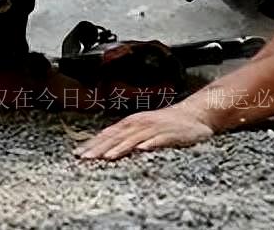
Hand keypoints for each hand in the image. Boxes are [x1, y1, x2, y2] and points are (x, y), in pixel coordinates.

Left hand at [74, 103, 213, 160]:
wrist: (195, 114)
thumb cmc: (167, 125)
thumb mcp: (143, 128)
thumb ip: (127, 137)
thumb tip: (105, 148)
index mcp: (131, 124)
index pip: (108, 134)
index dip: (92, 144)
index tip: (78, 154)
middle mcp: (140, 124)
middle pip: (117, 136)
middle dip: (99, 147)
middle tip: (85, 158)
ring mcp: (155, 128)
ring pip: (134, 138)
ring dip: (120, 147)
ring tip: (108, 157)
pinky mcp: (170, 134)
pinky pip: (159, 139)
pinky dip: (150, 144)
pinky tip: (142, 150)